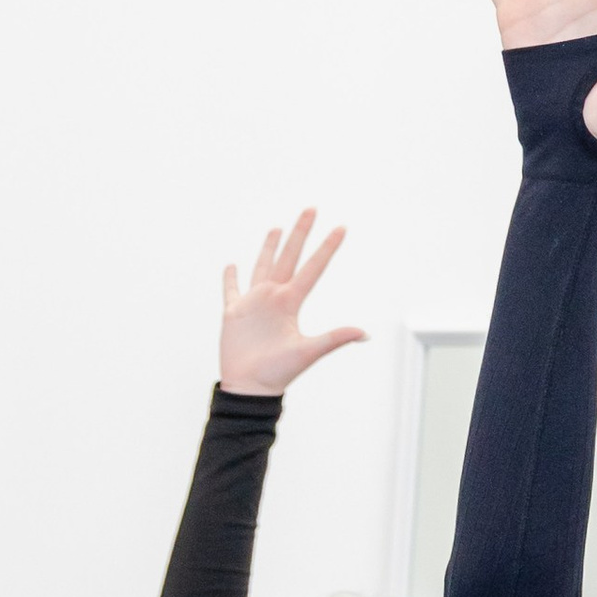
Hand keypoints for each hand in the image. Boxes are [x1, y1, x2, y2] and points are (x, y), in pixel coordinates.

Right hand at [218, 211, 365, 396]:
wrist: (251, 388)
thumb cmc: (279, 373)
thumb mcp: (309, 352)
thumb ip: (335, 338)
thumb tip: (365, 333)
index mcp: (291, 303)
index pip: (313, 268)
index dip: (327, 248)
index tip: (341, 228)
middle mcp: (275, 298)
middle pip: (290, 258)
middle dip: (300, 233)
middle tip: (311, 208)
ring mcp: (254, 304)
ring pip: (263, 267)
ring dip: (270, 247)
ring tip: (277, 228)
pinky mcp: (234, 313)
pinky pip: (231, 291)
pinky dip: (230, 278)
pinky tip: (232, 265)